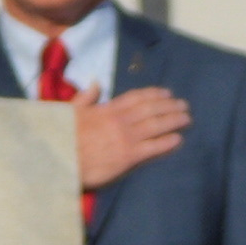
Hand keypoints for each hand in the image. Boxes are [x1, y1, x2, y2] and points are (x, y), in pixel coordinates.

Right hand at [68, 84, 192, 190]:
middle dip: (170, 105)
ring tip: (187, 119)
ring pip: (156, 125)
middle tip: (183, 105)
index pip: (136, 97)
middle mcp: (120, 121)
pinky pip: (153, 147)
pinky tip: (178, 139)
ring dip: (174, 120)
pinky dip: (167, 142)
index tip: (166, 92)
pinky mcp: (128, 156)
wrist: (59, 161)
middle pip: (151, 109)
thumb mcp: (69, 111)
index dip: (154, 94)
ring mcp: (126, 138)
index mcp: (107, 109)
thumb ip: (85, 97)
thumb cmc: (61, 138)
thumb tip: (95, 83)